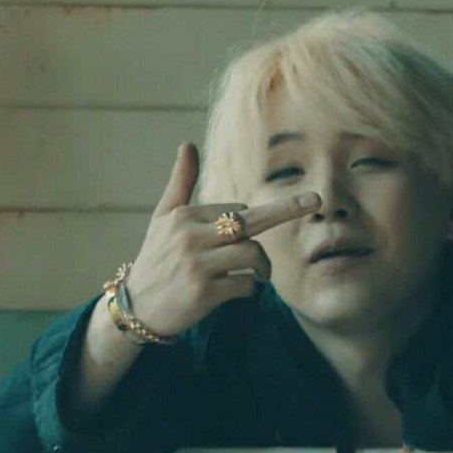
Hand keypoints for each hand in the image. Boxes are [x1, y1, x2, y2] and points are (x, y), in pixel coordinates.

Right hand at [124, 143, 319, 335]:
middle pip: (249, 222)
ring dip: (263, 267)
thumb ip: (180, 183)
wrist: (136, 308)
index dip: (246, 225)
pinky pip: (245, 284)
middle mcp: (190, 237)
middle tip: (316, 200)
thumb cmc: (155, 259)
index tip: (242, 237)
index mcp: (184, 216)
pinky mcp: (204, 293)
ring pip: (252, 253)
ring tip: (260, 275)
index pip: (236, 210)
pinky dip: (249, 288)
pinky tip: (236, 292)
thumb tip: (188, 144)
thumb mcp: (162, 218)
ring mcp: (197, 265)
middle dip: (286, 210)